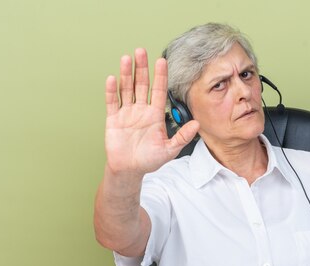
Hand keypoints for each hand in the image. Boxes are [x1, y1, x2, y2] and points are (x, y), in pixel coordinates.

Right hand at [104, 48, 199, 175]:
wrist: (130, 170)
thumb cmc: (149, 160)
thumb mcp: (169, 150)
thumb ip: (182, 137)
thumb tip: (197, 124)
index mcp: (155, 115)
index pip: (159, 91)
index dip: (160, 76)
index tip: (162, 61)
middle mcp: (141, 110)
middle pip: (142, 85)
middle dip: (142, 68)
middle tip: (141, 51)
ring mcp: (127, 113)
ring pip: (126, 89)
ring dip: (126, 74)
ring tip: (127, 58)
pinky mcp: (113, 119)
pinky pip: (112, 102)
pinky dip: (111, 91)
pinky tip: (113, 78)